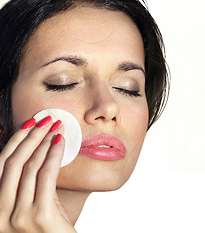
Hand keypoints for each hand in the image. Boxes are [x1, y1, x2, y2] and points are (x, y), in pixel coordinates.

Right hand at [0, 116, 74, 232]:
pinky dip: (53, 154)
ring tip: (56, 127)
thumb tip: (36, 147)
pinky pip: (45, 175)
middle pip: (13, 162)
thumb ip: (28, 181)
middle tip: (46, 119)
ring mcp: (16, 217)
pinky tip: (61, 141)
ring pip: (29, 167)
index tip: (30, 123)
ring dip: (44, 142)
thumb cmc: (49, 225)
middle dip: (31, 136)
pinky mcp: (38, 216)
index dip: (15, 140)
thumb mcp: (32, 201)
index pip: (0, 163)